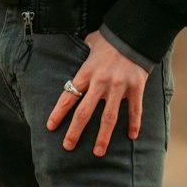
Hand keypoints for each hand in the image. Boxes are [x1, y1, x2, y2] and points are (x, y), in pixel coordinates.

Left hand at [46, 31, 148, 157]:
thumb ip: (82, 53)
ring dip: (102, 137)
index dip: (58, 113)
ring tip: (97, 153)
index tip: (51, 126)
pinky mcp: (136, 88)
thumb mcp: (90, 43)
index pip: (69, 96)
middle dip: (75, 131)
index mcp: (87, 72)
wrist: (133, 33)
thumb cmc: (109, 39)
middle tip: (68, 147)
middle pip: (84, 112)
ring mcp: (119, 87)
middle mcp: (100, 82)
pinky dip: (134, 124)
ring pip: (108, 117)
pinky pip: (134, 110)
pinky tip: (132, 137)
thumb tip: (73, 52)